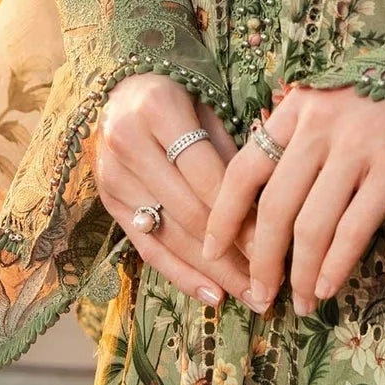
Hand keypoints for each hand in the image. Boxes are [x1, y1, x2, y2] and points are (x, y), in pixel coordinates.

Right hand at [92, 73, 252, 307]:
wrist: (120, 90)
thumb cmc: (178, 95)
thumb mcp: (208, 106)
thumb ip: (230, 153)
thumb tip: (268, 211)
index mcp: (157, 109)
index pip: (206, 175)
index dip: (240, 213)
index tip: (275, 244)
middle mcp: (128, 144)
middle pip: (188, 211)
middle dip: (232, 252)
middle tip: (269, 282)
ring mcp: (113, 178)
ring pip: (170, 235)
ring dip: (213, 271)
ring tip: (250, 293)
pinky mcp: (109, 204)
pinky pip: (148, 248)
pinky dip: (181, 274)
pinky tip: (212, 293)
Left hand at [203, 85, 384, 316]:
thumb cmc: (375, 91)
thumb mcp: (324, 99)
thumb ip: (293, 137)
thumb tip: (255, 202)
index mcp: (296, 108)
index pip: (245, 168)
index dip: (224, 216)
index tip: (212, 251)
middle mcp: (322, 127)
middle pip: (275, 207)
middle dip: (262, 261)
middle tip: (259, 294)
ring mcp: (359, 149)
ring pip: (313, 226)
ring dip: (301, 275)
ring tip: (299, 302)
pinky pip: (355, 229)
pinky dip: (336, 266)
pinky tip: (327, 287)